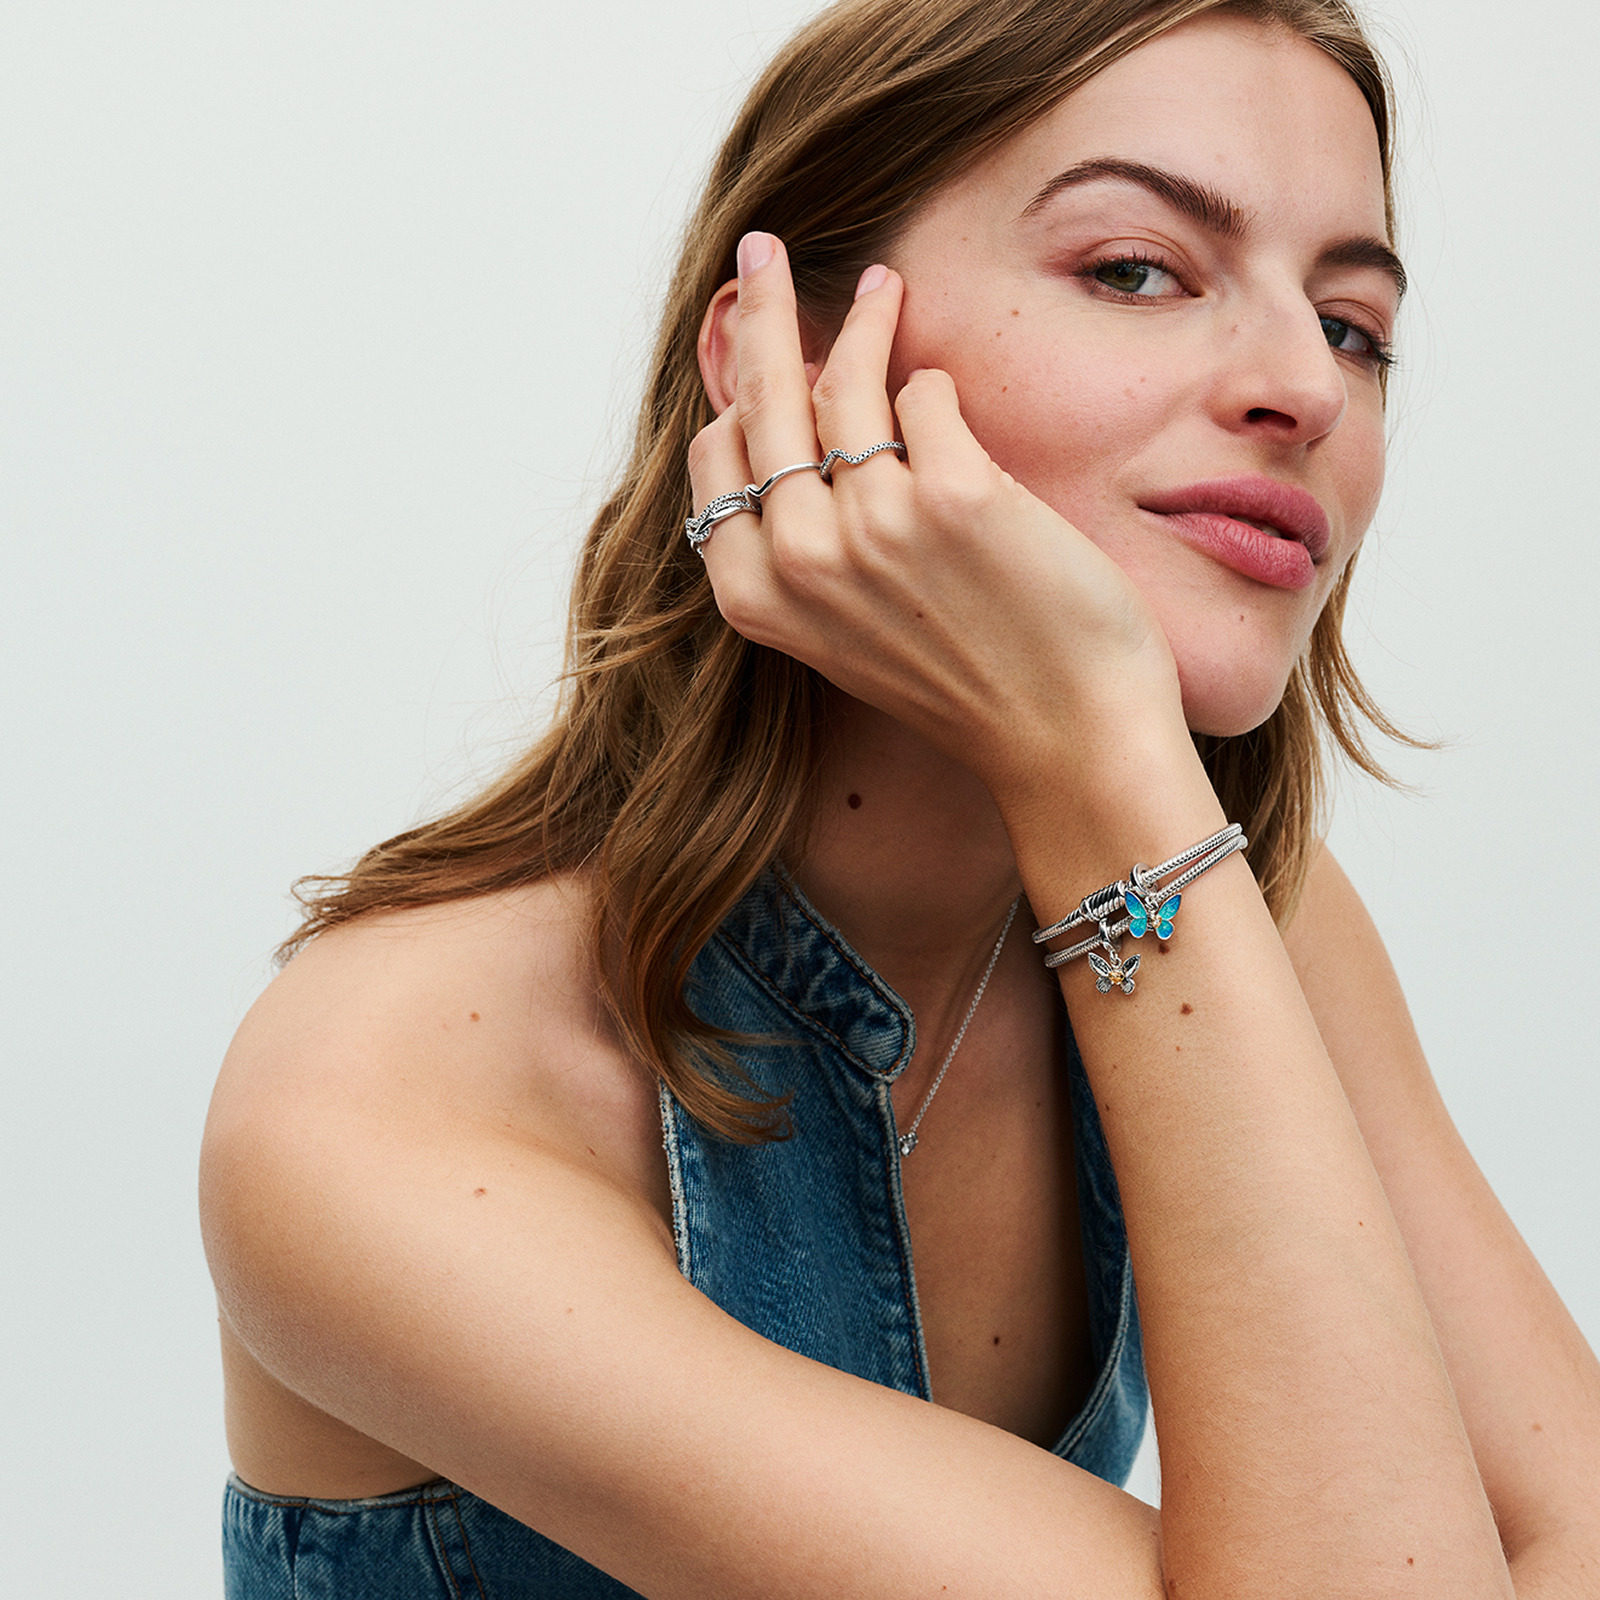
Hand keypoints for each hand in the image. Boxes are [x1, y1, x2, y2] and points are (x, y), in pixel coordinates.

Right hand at [688, 232, 1185, 801]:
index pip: (717, 463)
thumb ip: (803, 544)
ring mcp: (875, 524)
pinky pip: (928, 394)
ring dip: (866, 320)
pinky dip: (937, 386)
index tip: (752, 363)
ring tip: (886, 283)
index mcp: (758, 598)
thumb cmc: (961, 681)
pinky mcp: (956, 494)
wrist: (1064, 738)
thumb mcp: (845, 628)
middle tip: (764, 248)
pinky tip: (945, 386)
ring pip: (847, 381)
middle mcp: (802, 559)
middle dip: (762, 310)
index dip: (737, 404)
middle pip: (764, 399)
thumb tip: (794, 420)